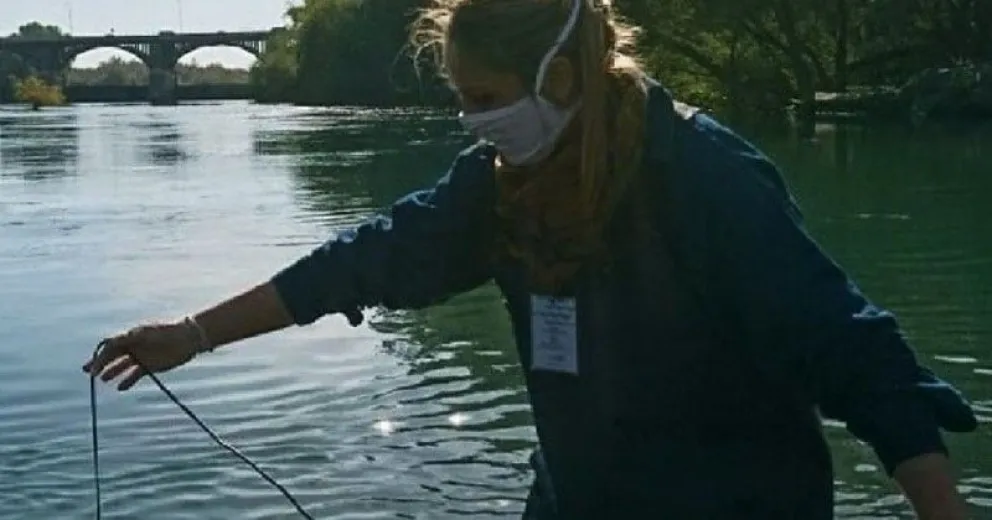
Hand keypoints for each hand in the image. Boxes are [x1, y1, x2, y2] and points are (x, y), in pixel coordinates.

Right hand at [83, 321, 198, 390]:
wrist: (187, 339)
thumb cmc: (165, 333)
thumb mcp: (146, 335)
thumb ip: (128, 339)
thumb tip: (109, 343)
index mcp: (131, 337)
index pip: (110, 347)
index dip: (101, 356)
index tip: (94, 366)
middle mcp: (134, 347)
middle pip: (113, 356)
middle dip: (101, 364)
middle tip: (90, 373)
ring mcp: (141, 357)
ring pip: (122, 366)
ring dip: (113, 372)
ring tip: (103, 380)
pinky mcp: (150, 367)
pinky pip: (135, 375)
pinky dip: (128, 381)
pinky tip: (120, 388)